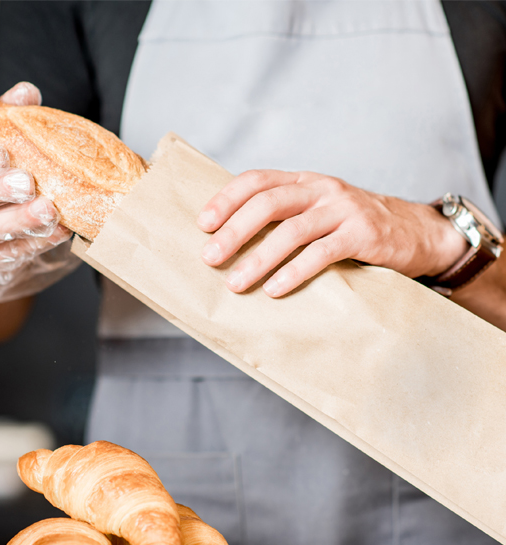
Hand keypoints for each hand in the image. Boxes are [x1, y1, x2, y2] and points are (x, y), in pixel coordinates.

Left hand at [198, 170, 468, 296]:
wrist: (417, 232)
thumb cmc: (355, 226)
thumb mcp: (319, 211)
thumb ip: (286, 216)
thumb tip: (233, 240)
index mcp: (304, 181)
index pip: (257, 180)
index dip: (226, 199)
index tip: (202, 223)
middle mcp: (321, 189)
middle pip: (268, 203)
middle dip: (234, 231)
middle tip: (210, 258)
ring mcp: (344, 210)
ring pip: (292, 230)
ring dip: (259, 258)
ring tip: (236, 282)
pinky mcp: (363, 234)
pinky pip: (322, 253)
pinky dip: (295, 272)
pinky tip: (275, 290)